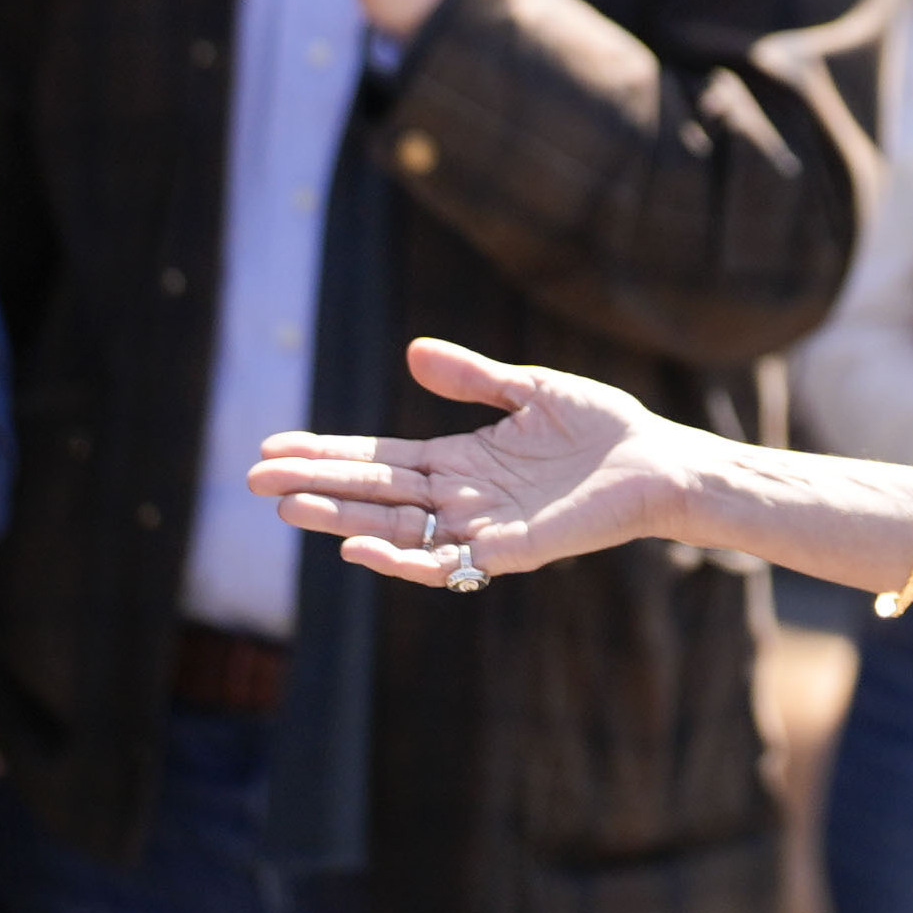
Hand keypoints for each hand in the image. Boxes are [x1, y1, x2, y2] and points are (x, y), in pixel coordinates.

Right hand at [248, 338, 703, 585]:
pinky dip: (400, 557)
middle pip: (374, 492)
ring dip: (341, 518)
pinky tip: (358, 545)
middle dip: (316, 485)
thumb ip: (474, 377)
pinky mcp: (510, 551)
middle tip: (254, 476)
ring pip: (395, 527)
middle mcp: (463, 498)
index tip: (275, 446)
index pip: (381, 459)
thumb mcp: (530, 390)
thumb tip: (412, 351)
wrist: (659, 461)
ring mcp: (482, 527)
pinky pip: (444, 562)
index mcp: (463, 460)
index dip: (329, 453)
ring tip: (288, 505)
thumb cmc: (603, 428)